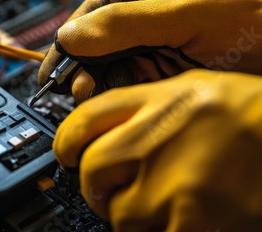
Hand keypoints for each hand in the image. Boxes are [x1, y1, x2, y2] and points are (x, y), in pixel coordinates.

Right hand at [39, 0, 261, 102]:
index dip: (69, 44)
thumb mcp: (185, 13)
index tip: (54, 71)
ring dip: (96, 85)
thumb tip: (71, 36)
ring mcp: (143, 45)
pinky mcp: (153, 70)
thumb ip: (126, 24)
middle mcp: (134, 15)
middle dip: (82, 68)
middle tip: (77, 90)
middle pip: (92, 45)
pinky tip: (113, 101)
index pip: (89, 15)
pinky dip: (116, 95)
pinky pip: (124, 85)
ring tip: (92, 97)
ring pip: (104, 68)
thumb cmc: (249, 12)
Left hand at [54, 69, 261, 230]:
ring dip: (133, 214)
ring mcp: (176, 183)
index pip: (84, 119)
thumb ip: (141, 109)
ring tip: (162, 203)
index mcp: (159, 99)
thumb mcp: (192, 91)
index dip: (65, 141)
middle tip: (111, 190)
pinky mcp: (194, 221)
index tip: (65, 154)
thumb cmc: (252, 114)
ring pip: (120, 214)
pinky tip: (183, 216)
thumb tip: (101, 132)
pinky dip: (160, 230)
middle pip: (91, 170)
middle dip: (97, 186)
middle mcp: (160, 137)